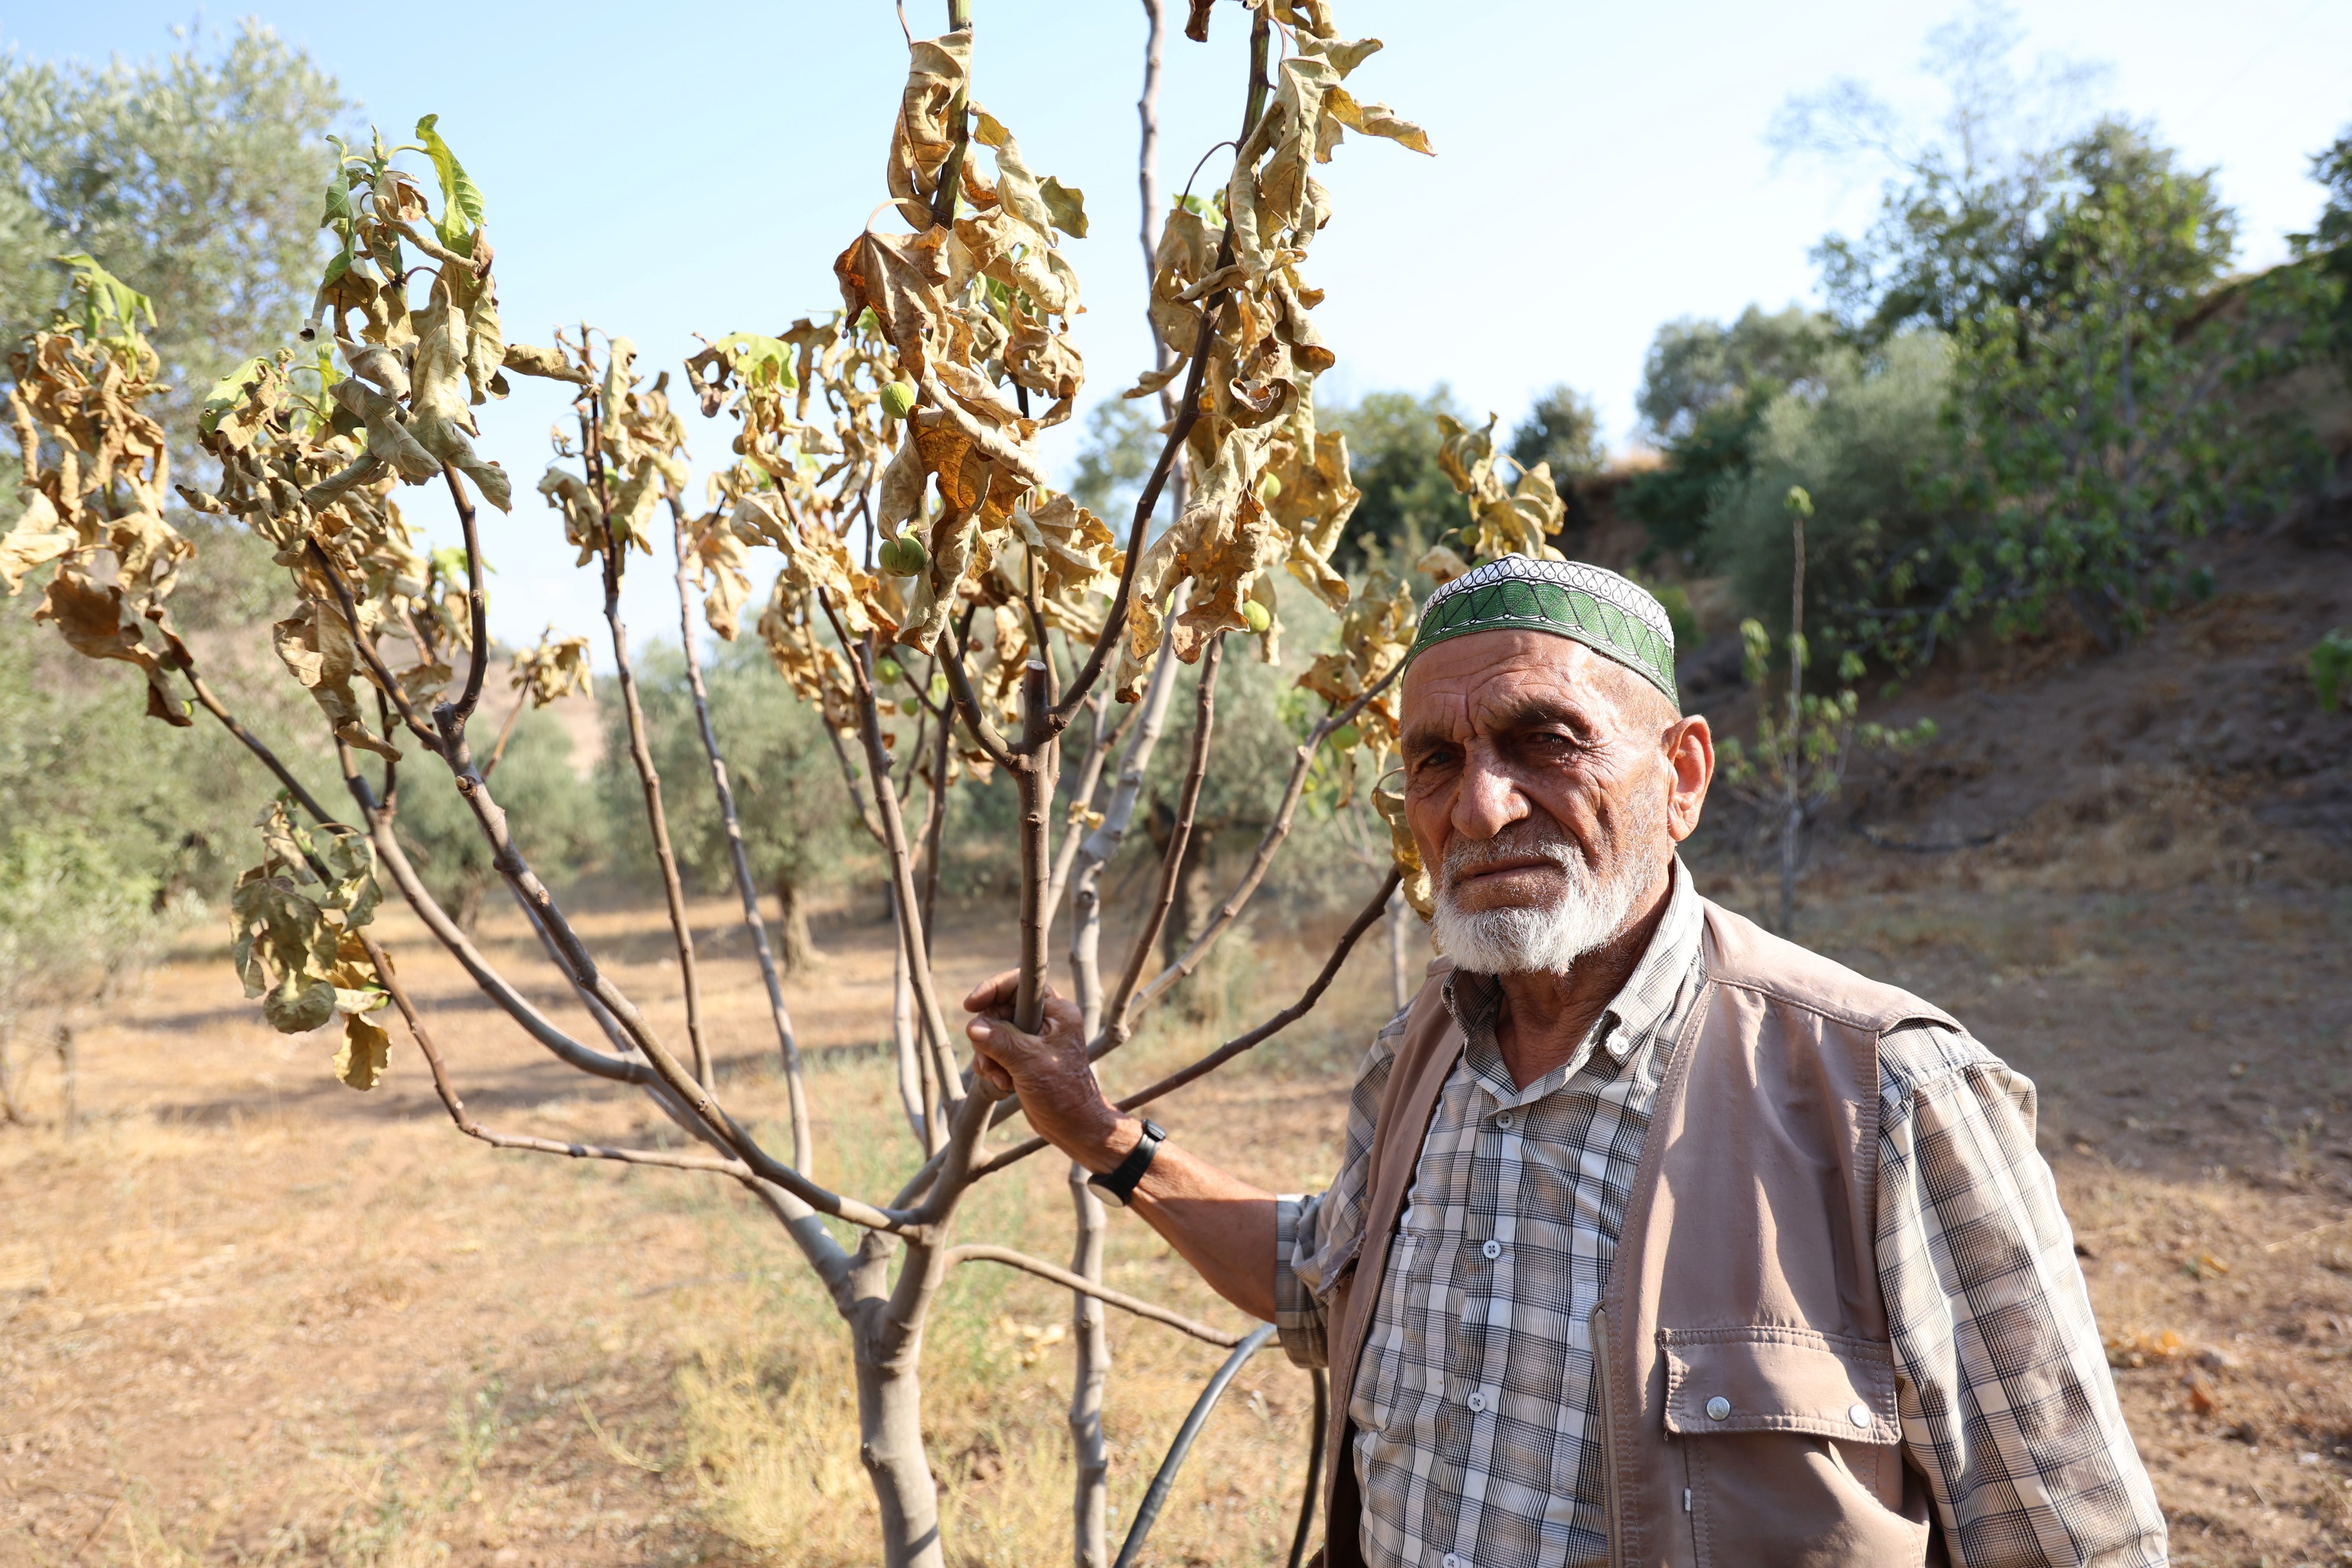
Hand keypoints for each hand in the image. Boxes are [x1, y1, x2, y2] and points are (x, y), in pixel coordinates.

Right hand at [962, 971, 1129, 1168]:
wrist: (1074, 1126)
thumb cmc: (1063, 1094)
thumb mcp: (1029, 1064)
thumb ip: (1000, 1041)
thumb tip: (973, 1026)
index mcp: (1057, 1012)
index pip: (1020, 983)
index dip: (993, 988)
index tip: (971, 1004)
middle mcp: (1046, 1021)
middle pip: (1001, 1010)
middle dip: (988, 1035)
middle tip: (988, 1058)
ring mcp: (1034, 1040)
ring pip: (994, 1032)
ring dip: (989, 1055)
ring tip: (999, 1077)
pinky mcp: (1024, 1058)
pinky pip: (996, 1051)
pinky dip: (992, 1066)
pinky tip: (1001, 1083)